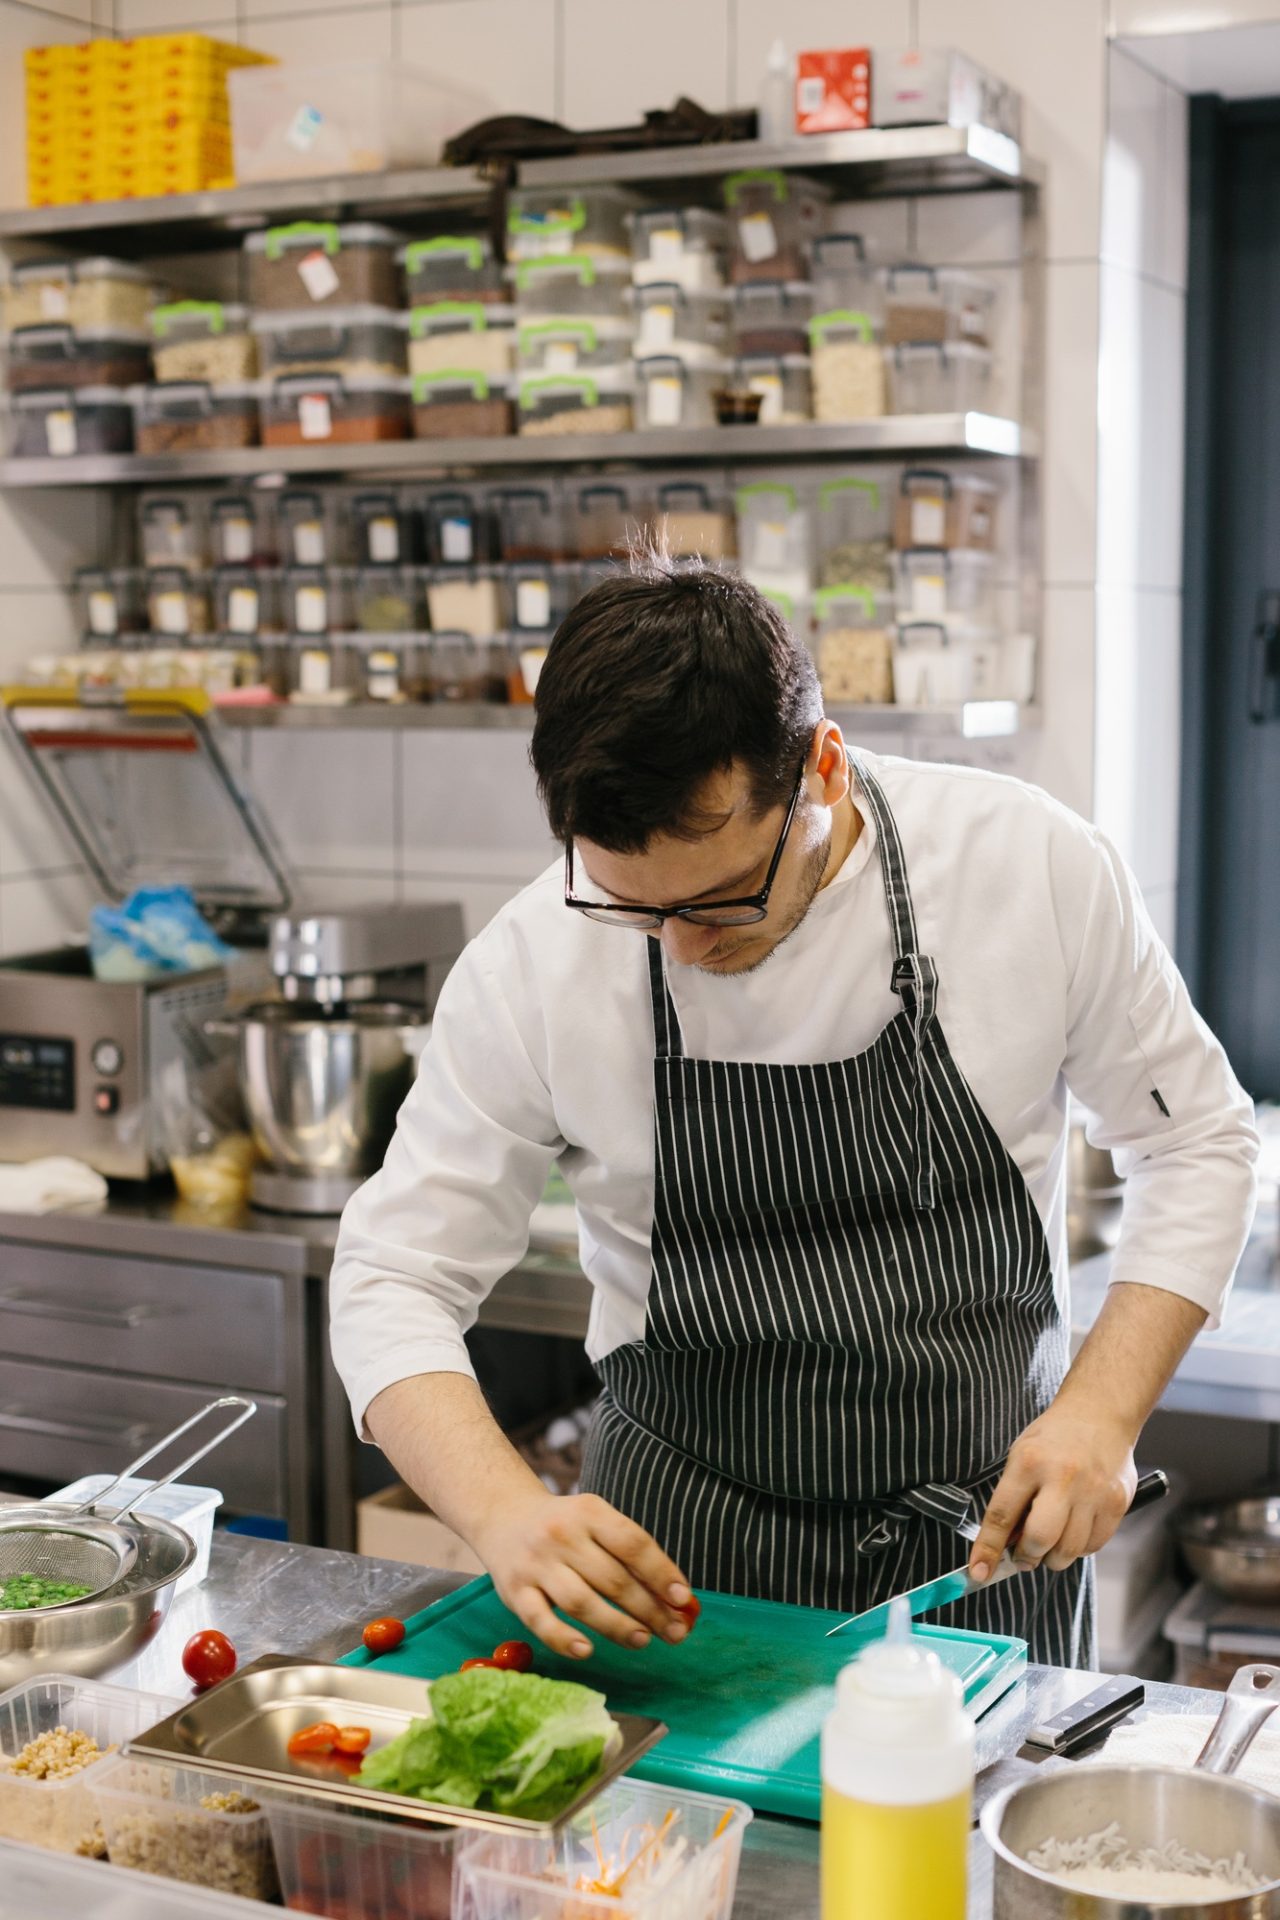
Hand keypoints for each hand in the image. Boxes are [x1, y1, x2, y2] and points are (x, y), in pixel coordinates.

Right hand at [470, 1488, 693, 1661]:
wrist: (504, 1516)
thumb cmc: (565, 1526)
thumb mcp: (595, 1522)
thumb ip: (629, 1554)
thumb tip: (673, 1597)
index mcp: (589, 1512)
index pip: (632, 1544)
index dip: (661, 1573)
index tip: (683, 1599)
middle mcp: (561, 1535)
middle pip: (612, 1578)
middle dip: (649, 1609)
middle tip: (674, 1632)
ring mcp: (536, 1564)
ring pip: (581, 1602)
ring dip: (617, 1626)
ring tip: (643, 1640)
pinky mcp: (514, 1592)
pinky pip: (540, 1622)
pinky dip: (564, 1639)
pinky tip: (587, 1650)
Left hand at [968, 1406, 1137, 1581]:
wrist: (1100, 1413)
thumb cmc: (1054, 1439)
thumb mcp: (1022, 1456)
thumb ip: (1014, 1499)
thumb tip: (1007, 1545)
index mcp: (1029, 1462)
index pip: (1002, 1515)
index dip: (988, 1550)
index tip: (978, 1572)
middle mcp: (1062, 1477)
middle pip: (1039, 1539)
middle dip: (1026, 1557)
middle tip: (1022, 1556)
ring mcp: (1093, 1492)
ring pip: (1068, 1551)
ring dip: (1053, 1557)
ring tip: (1049, 1542)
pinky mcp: (1117, 1503)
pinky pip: (1093, 1546)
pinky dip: (1078, 1548)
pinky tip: (1073, 1530)